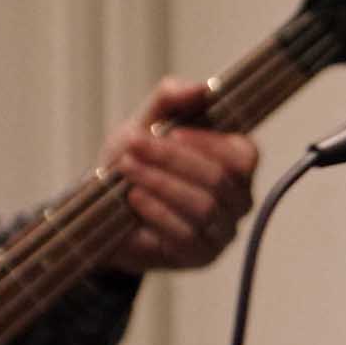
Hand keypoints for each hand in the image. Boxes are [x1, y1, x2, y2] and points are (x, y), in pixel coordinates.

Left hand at [101, 77, 261, 273]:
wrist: (100, 213)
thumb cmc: (132, 164)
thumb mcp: (144, 123)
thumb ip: (170, 98)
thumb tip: (202, 88)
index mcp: (235, 166)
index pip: (245, 154)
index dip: (210, 143)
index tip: (170, 131)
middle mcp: (238, 200)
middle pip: (219, 178)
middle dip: (172, 159)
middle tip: (134, 146)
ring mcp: (223, 231)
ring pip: (204, 206)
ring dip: (161, 183)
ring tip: (129, 171)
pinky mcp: (201, 256)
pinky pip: (188, 234)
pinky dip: (158, 213)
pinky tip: (136, 199)